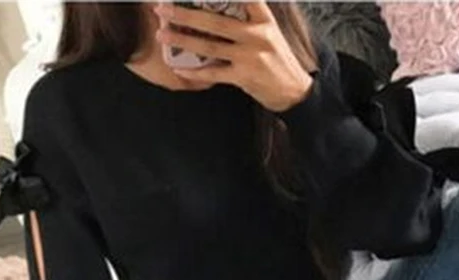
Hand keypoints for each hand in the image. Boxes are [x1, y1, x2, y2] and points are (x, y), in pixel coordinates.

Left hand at [153, 2, 314, 112]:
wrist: (295, 91)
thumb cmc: (278, 61)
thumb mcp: (270, 33)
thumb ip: (249, 17)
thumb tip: (219, 10)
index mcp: (264, 19)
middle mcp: (257, 35)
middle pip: (215, 21)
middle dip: (185, 14)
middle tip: (162, 9)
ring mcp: (250, 57)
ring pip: (210, 45)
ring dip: (183, 39)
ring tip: (163, 34)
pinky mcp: (245, 77)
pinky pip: (214, 73)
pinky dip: (195, 72)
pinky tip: (179, 68)